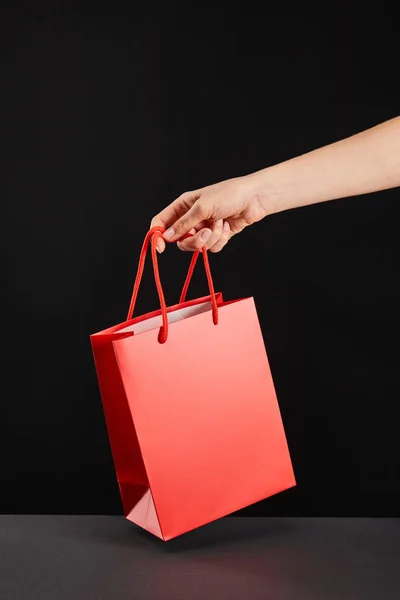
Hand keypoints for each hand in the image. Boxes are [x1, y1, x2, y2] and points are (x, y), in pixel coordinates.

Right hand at [151, 174, 268, 252]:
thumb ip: (183, 224)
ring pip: (197, 246)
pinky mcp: (217, 236)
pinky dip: (221, 239)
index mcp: (183, 206)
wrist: (254, 199)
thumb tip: (166, 237)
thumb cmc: (228, 195)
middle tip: (205, 233)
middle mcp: (191, 218)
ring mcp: (204, 228)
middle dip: (194, 240)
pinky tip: (228, 226)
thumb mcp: (202, 208)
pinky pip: (212, 248)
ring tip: (221, 223)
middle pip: (180, 240)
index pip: (162, 222)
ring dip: (211, 237)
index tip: (160, 248)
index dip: (158, 235)